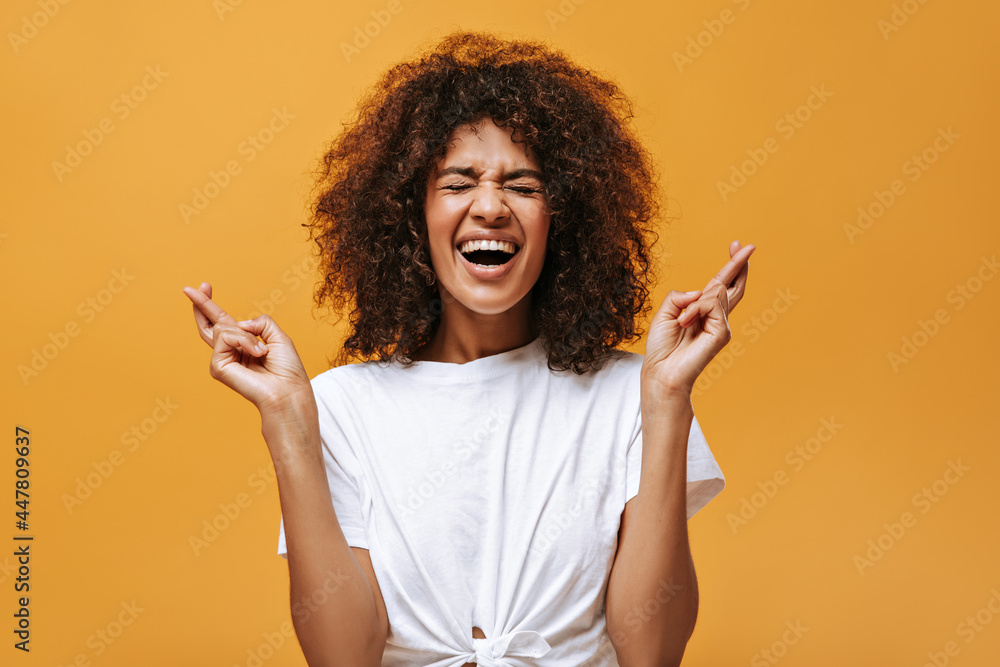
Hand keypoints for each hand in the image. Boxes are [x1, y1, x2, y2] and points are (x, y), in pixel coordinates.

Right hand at [182, 282, 314, 414]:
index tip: (205, 286)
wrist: (288, 390)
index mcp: (244, 344)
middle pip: (209, 325)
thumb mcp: (278, 336)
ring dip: (246, 335)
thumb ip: (259, 322)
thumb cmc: (287, 369)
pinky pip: (225, 337)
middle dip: (202, 304)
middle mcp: (231, 351)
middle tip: (189, 288)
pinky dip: (244, 341)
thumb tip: (239, 324)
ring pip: (223, 328)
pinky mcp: (217, 366)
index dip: (211, 305)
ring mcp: (222, 359)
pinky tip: (257, 354)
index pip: (224, 322)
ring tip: (262, 351)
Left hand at [641, 240, 755, 395]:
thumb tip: (700, 292)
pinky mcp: (723, 333)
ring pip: (717, 292)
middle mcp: (716, 318)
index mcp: (702, 312)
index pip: (720, 285)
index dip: (730, 266)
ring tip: (682, 321)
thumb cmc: (661, 348)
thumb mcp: (664, 313)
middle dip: (738, 264)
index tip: (737, 245)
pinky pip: (712, 305)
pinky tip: (686, 323)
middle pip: (733, 286)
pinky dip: (695, 310)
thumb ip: (680, 296)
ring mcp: (722, 326)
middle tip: (747, 245)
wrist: (660, 372)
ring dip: (695, 303)